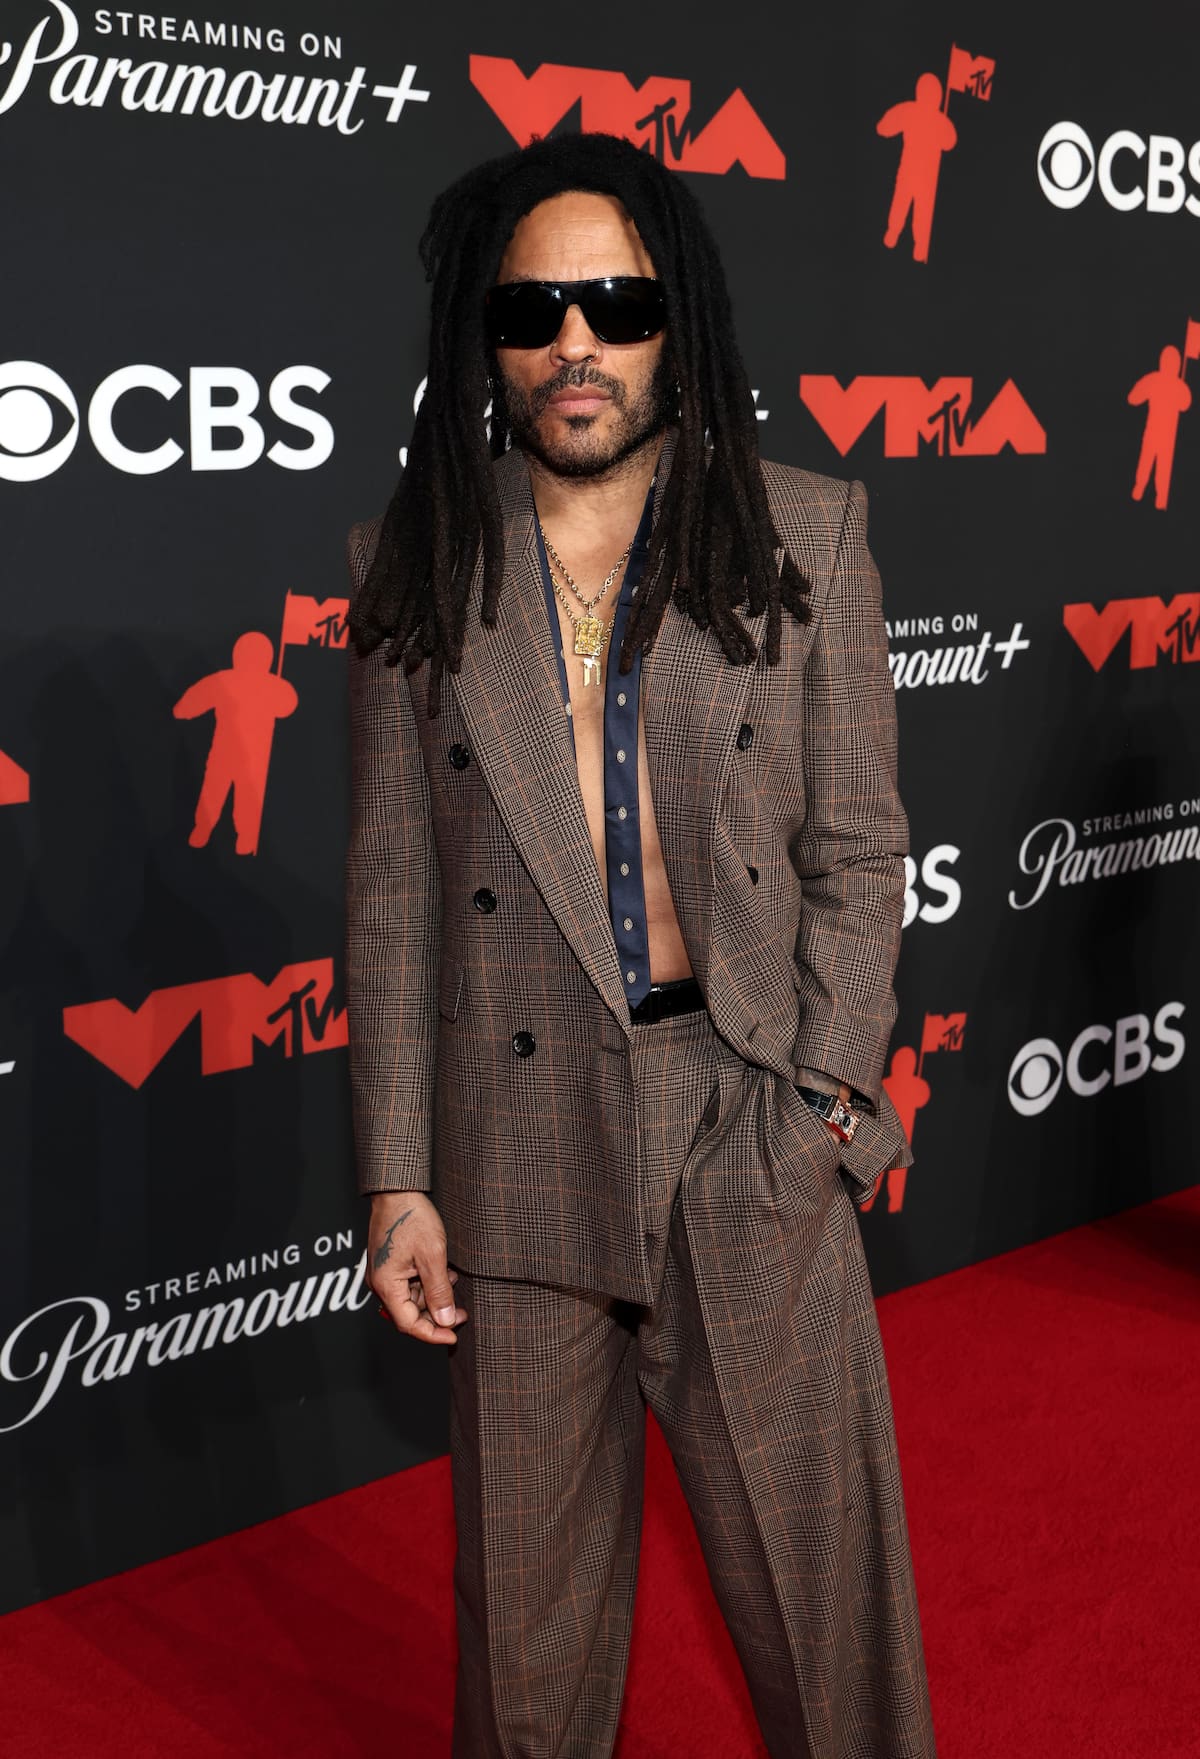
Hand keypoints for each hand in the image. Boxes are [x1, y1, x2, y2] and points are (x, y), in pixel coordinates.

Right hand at [367, 1191, 466, 1344]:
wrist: (397, 1191)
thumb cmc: (411, 1218)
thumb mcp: (433, 1256)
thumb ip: (439, 1291)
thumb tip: (445, 1321)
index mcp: (386, 1285)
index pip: (408, 1324)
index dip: (432, 1334)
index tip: (453, 1337)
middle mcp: (380, 1283)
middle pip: (409, 1314)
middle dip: (436, 1315)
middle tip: (461, 1312)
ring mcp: (384, 1274)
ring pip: (411, 1299)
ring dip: (434, 1297)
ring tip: (453, 1281)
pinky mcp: (389, 1265)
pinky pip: (409, 1285)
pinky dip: (427, 1284)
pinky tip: (443, 1273)